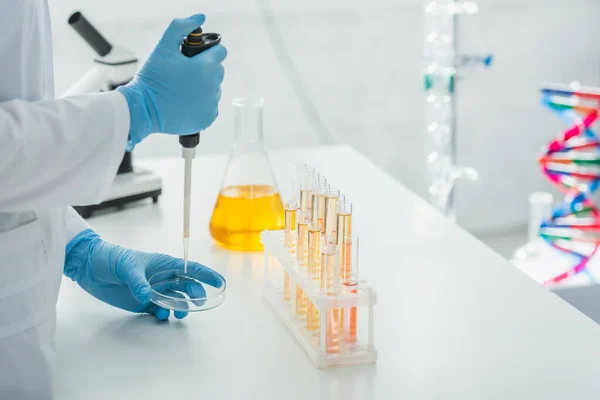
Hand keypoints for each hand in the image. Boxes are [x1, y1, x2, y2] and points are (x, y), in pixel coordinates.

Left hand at [64, 229, 224, 319]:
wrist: (91, 267)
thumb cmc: (112, 258)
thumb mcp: (127, 267)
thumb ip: (138, 282)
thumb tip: (147, 297)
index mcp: (164, 264)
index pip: (191, 269)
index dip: (207, 276)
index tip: (220, 283)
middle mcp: (162, 278)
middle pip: (187, 287)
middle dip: (195, 295)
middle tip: (195, 303)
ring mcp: (153, 290)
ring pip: (176, 300)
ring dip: (180, 307)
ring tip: (178, 313)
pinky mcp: (143, 302)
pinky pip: (160, 311)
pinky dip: (164, 315)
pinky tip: (161, 316)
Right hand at [117, 14, 226, 149]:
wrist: (144, 109)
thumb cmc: (153, 78)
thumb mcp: (163, 47)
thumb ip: (181, 27)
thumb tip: (200, 17)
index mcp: (205, 67)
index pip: (220, 52)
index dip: (208, 51)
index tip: (196, 56)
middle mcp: (213, 86)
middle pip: (218, 71)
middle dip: (205, 69)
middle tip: (185, 72)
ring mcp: (211, 104)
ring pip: (214, 89)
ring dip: (204, 86)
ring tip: (183, 88)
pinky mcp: (207, 118)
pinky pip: (211, 106)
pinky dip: (202, 103)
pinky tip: (186, 101)